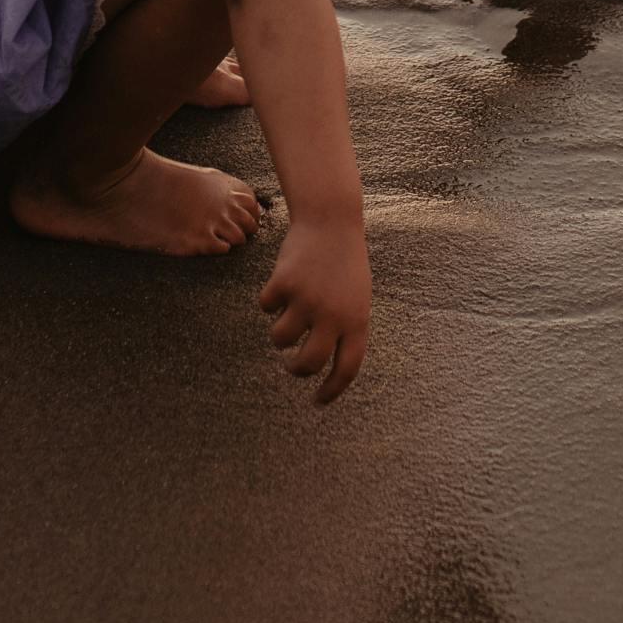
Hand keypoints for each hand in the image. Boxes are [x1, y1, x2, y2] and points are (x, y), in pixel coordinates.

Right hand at [259, 216, 370, 405]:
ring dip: (279, 333)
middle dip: (296, 369)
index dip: (331, 391)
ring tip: (288, 316)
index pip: (346, 369)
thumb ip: (345, 328)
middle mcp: (332, 315)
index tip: (318, 401)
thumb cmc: (345, 263)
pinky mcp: (283, 283)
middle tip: (291, 366)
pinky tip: (281, 285)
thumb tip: (325, 366)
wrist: (331, 222)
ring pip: (280, 338)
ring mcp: (306, 299)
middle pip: (308, 363)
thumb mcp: (357, 298)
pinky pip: (266, 307)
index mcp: (357, 321)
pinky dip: (269, 300)